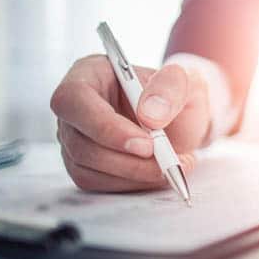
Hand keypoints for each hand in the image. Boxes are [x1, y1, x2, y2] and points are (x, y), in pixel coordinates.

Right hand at [50, 55, 210, 191]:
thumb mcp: (183, 80)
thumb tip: (150, 115)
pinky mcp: (84, 165)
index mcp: (88, 74)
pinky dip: (132, 184)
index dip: (106, 127)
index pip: (75, 100)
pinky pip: (98, 184)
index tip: (146, 145)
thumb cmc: (175, 93)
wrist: (182, 118)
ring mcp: (75, 139)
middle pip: (80, 142)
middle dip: (127, 160)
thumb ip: (170, 88)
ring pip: (87, 169)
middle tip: (168, 161)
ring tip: (172, 165)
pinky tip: (158, 173)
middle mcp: (74, 109)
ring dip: (133, 175)